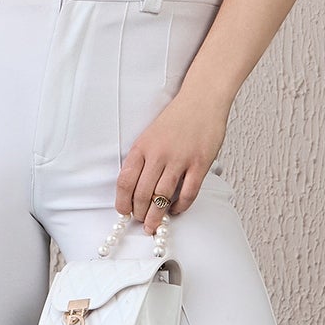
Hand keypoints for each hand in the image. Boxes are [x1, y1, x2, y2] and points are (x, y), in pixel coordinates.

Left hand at [116, 88, 231, 232]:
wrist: (202, 99)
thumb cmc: (177, 118)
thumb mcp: (150, 135)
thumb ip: (143, 158)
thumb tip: (136, 188)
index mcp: (142, 146)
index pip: (125, 181)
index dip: (122, 201)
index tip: (124, 211)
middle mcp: (158, 154)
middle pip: (142, 193)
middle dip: (140, 213)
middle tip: (142, 221)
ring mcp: (180, 159)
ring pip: (162, 197)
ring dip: (156, 215)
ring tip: (154, 224)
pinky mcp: (200, 163)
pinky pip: (188, 193)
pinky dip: (180, 206)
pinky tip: (176, 209)